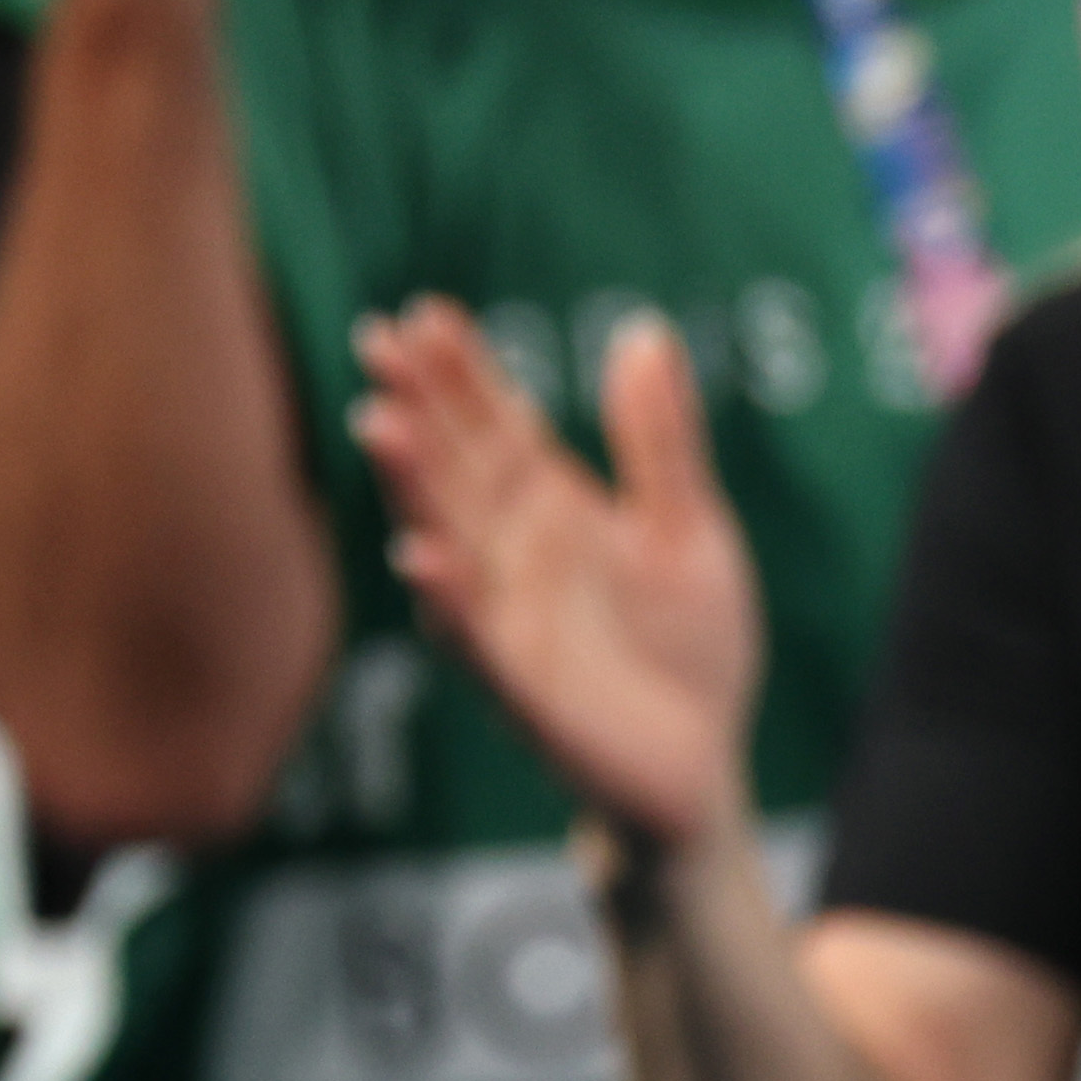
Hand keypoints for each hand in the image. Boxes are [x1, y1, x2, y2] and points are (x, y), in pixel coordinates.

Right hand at [350, 299, 763, 849]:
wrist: (703, 766)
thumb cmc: (689, 643)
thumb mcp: (690, 526)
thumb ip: (661, 440)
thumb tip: (644, 329)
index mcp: (551, 510)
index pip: (495, 427)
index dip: (460, 373)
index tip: (422, 314)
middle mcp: (511, 558)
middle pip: (456, 470)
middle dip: (419, 408)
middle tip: (377, 342)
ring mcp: (507, 624)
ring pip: (448, 544)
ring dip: (414, 489)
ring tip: (382, 424)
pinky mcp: (523, 695)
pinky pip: (476, 644)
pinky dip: (451, 602)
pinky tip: (422, 558)